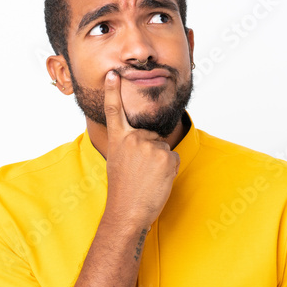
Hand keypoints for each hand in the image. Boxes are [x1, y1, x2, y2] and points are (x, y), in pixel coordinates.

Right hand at [102, 70, 179, 230]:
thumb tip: (146, 141)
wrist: (128, 211)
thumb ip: (129, 146)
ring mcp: (150, 146)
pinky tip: (157, 181)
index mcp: (118, 140)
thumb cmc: (123, 191)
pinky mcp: (166, 157)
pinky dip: (169, 171)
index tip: (114, 74)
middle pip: (151, 137)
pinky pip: (173, 158)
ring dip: (160, 164)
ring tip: (147, 179)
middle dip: (151, 153)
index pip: (114, 110)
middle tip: (140, 173)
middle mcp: (133, 139)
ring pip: (163, 149)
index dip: (113, 91)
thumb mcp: (118, 162)